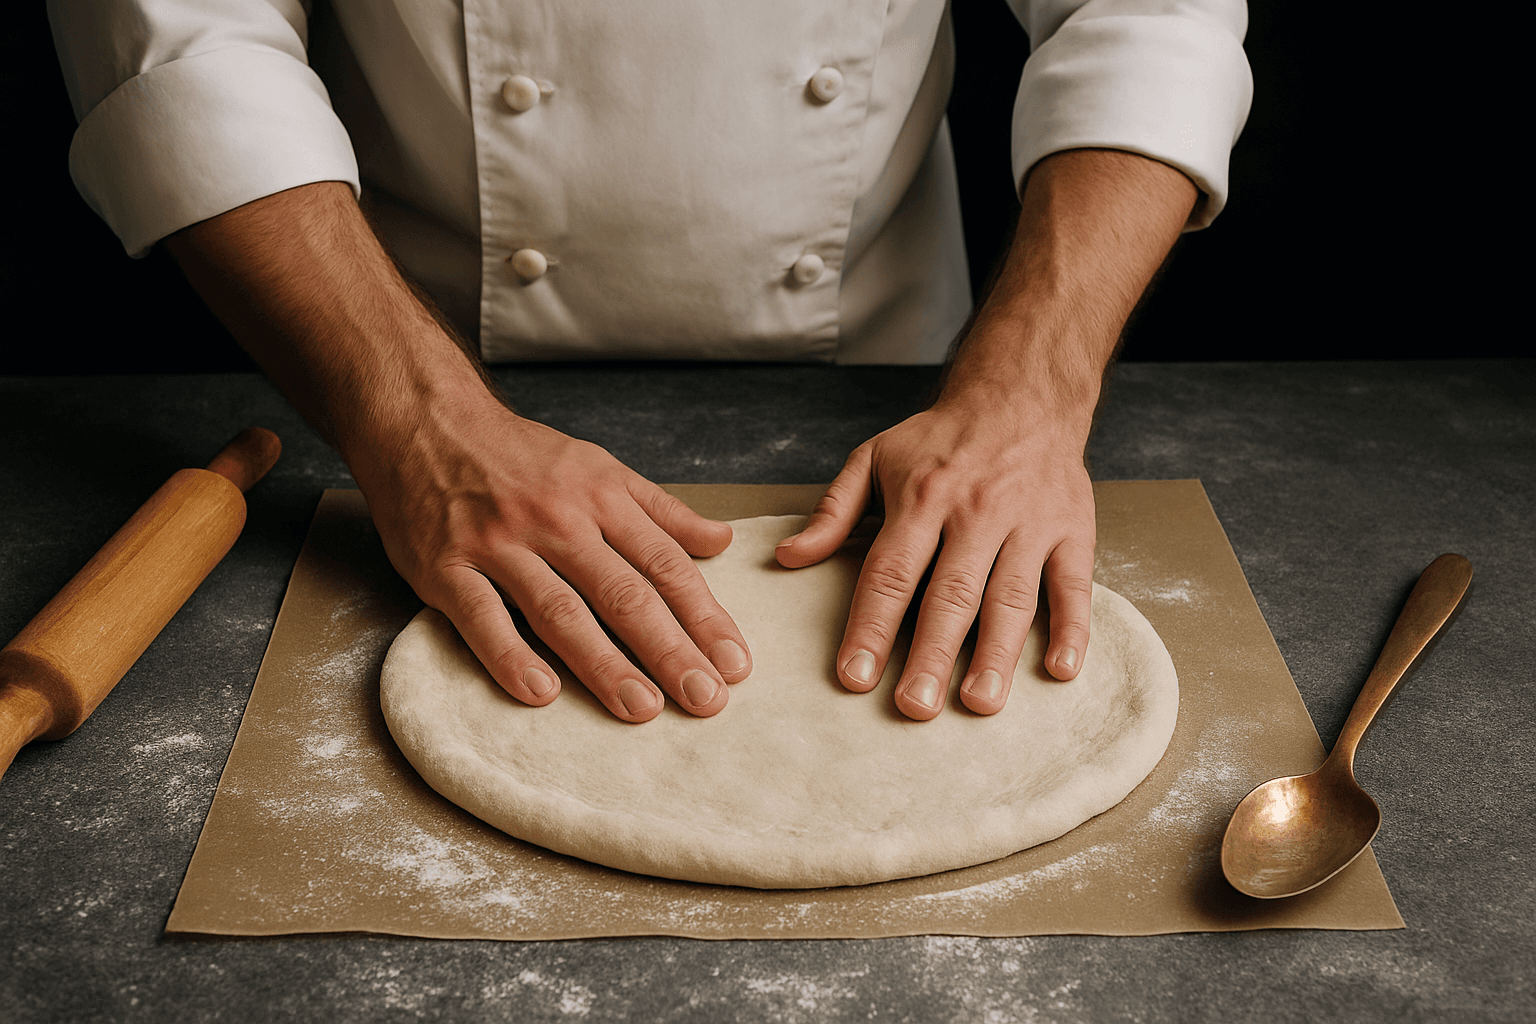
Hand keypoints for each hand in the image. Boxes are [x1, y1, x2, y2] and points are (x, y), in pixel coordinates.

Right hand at [352, 390, 753, 722]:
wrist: (424, 419)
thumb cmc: (518, 453)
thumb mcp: (598, 466)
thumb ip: (660, 510)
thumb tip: (722, 540)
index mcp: (600, 497)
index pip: (665, 564)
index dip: (704, 616)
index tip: (734, 662)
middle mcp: (556, 520)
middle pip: (623, 593)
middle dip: (669, 649)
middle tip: (705, 699)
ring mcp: (499, 544)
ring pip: (560, 611)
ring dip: (604, 663)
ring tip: (642, 707)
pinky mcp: (446, 567)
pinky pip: (482, 618)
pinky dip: (510, 656)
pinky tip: (542, 693)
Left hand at [774, 391, 1095, 720]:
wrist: (1023, 395)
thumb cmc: (941, 438)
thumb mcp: (874, 457)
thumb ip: (833, 512)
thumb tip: (788, 557)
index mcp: (922, 498)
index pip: (891, 573)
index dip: (871, 626)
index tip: (854, 676)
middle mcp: (976, 513)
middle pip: (951, 594)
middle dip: (932, 655)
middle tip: (915, 708)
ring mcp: (1028, 524)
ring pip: (1011, 597)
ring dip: (997, 654)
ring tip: (978, 703)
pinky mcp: (1072, 531)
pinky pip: (1073, 585)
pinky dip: (1071, 629)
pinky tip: (1059, 670)